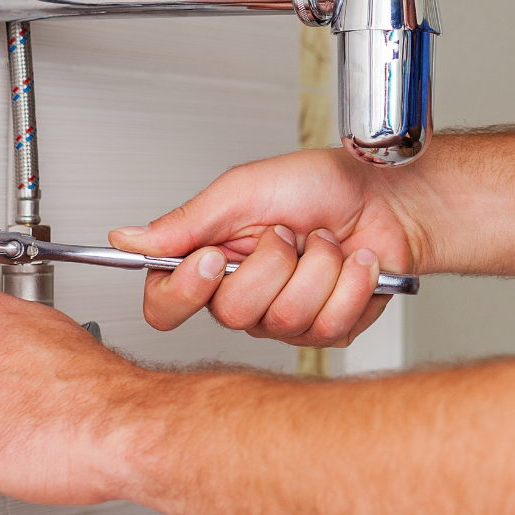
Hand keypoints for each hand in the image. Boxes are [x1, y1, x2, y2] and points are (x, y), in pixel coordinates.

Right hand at [111, 148, 421, 344]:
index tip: (212, 260)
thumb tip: (125, 239)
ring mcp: (287, 318)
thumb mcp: (245, 189)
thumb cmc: (323, 185)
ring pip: (286, 319)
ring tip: (327, 240)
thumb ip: (185, 222)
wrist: (390, 196)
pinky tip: (356, 262)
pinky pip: (331, 325)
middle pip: (232, 314)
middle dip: (273, 263)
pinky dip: (352, 281)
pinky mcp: (330, 329)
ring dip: (318, 267)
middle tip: (289, 232)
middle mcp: (246, 296)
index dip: (184, 292)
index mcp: (214, 260)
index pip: (166, 304)